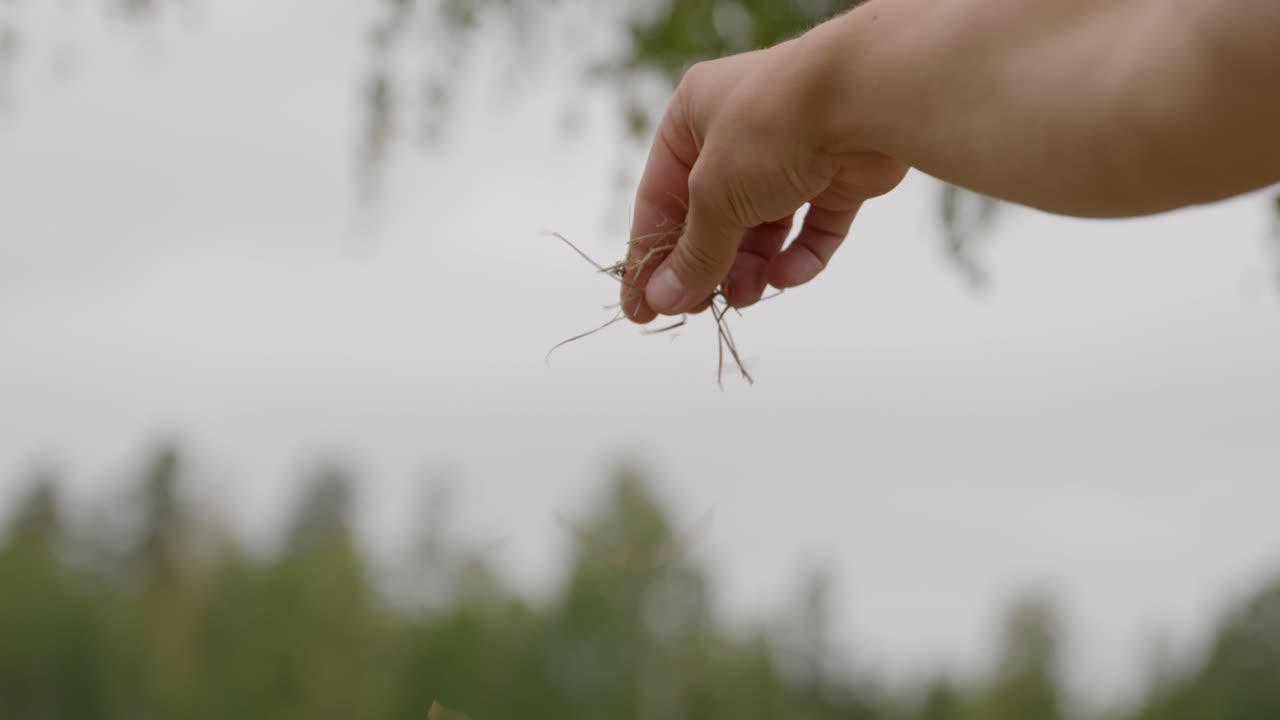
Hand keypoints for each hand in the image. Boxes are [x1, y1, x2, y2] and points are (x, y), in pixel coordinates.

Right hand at [622, 38, 907, 322]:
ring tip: (745, 295)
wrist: (864, 97)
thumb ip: (694, 253)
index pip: (658, 197)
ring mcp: (793, 151)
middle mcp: (740, 131)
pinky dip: (800, 255)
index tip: (640, 309)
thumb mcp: (715, 196)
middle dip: (708, 264)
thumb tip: (663, 300)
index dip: (649, 256)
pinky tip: (787, 278)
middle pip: (712, 214)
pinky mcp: (838, 173)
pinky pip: (813, 225)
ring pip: (764, 225)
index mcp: (693, 117)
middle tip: (699, 310)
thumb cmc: (770, 128)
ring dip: (751, 266)